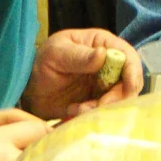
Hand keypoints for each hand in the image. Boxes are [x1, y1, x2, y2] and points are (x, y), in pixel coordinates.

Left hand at [20, 28, 143, 119]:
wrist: (28, 88)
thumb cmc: (42, 62)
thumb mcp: (56, 54)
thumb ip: (79, 56)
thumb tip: (102, 54)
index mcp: (103, 45)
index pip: (128, 56)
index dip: (132, 71)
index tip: (129, 87)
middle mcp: (109, 65)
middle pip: (129, 82)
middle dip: (117, 97)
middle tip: (96, 107)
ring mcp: (104, 85)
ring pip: (118, 99)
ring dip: (102, 108)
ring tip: (78, 110)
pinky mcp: (97, 102)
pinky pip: (104, 111)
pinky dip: (92, 115)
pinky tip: (73, 112)